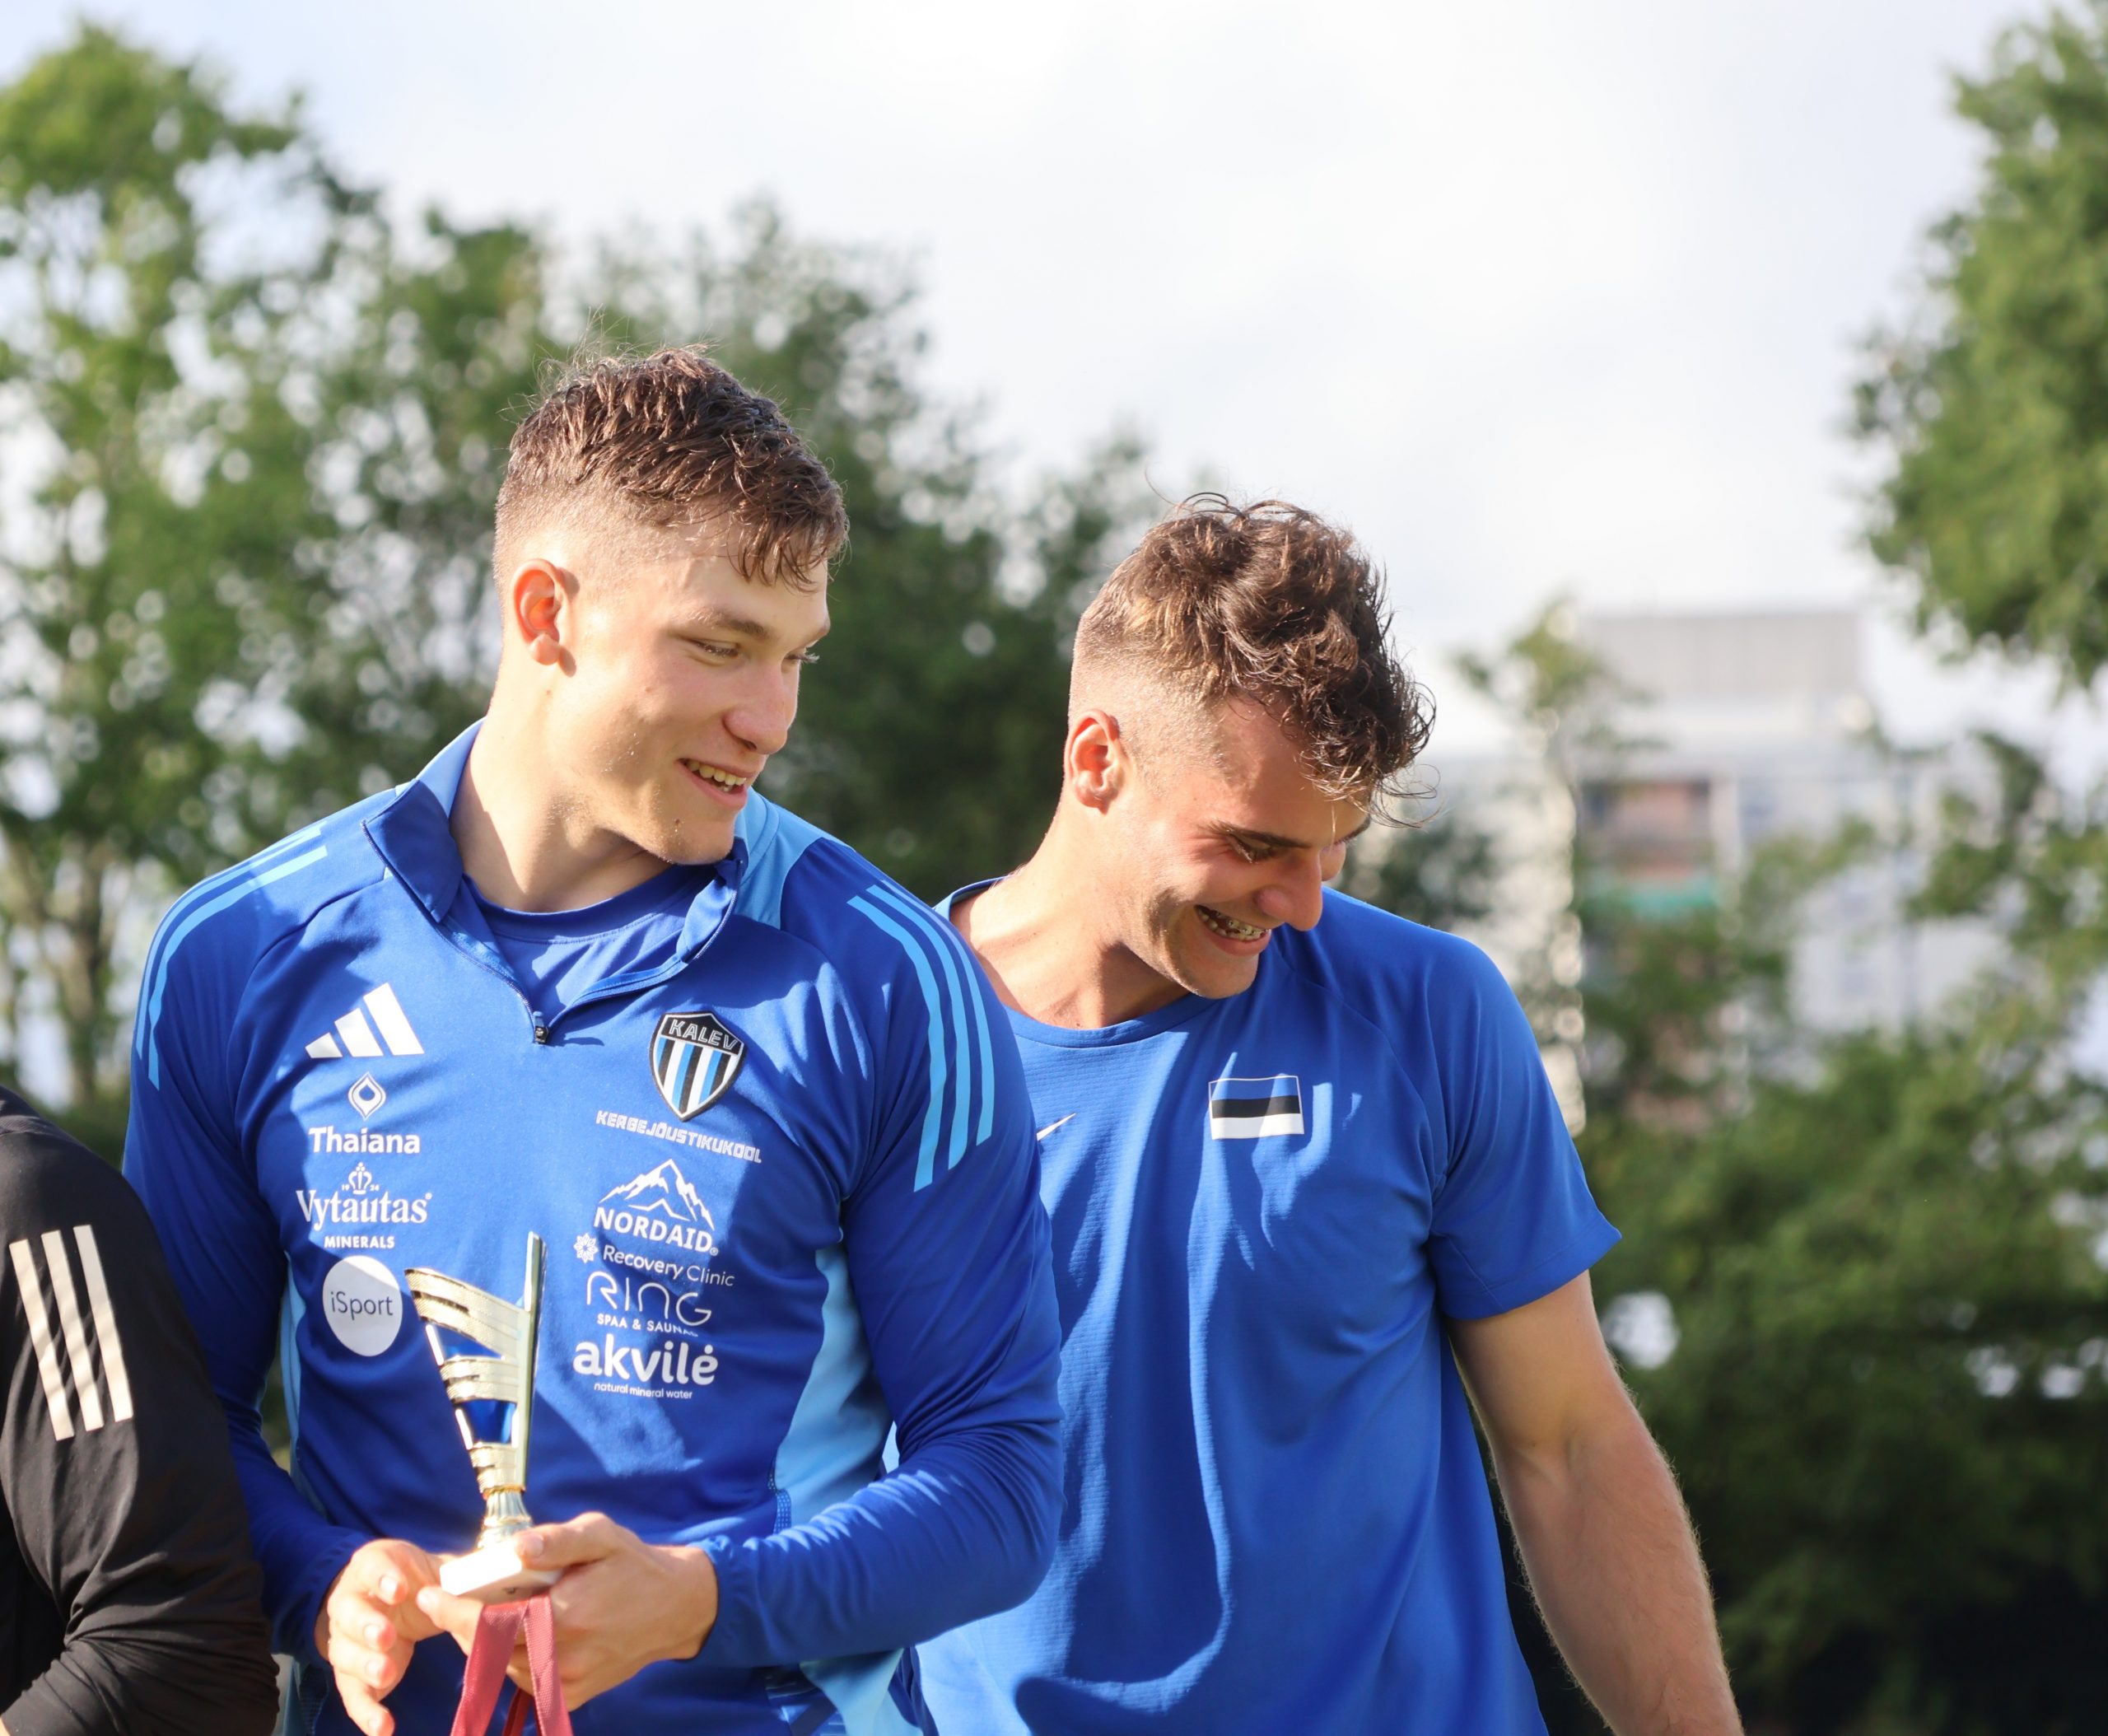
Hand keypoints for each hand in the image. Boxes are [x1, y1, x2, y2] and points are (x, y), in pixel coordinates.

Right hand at [317, 1538, 445, 1735]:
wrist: (393, 1596)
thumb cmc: (421, 1577)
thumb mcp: (440, 1568)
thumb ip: (464, 1571)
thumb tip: (507, 1565)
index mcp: (374, 1565)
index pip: (373, 1565)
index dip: (383, 1577)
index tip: (401, 1590)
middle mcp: (351, 1599)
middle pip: (349, 1611)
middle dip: (367, 1624)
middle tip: (387, 1636)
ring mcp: (346, 1638)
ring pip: (345, 1653)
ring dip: (365, 1664)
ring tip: (387, 1674)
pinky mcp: (352, 1674)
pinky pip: (354, 1694)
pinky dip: (366, 1712)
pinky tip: (383, 1727)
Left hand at [416, 1511, 717, 1708]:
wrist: (675, 1608)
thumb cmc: (634, 1564)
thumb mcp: (602, 1535)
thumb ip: (557, 1540)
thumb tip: (515, 1548)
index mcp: (566, 1615)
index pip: (492, 1621)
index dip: (452, 1612)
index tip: (427, 1595)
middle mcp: (563, 1656)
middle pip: (488, 1649)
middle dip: (459, 1624)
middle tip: (444, 1599)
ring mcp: (568, 1681)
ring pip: (502, 1667)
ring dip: (483, 1642)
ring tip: (482, 1611)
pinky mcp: (573, 1694)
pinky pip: (523, 1680)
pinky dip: (508, 1658)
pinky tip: (514, 1632)